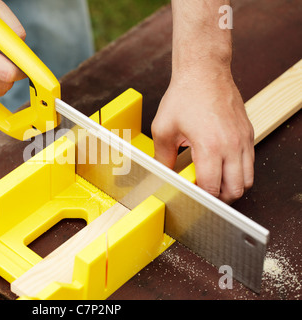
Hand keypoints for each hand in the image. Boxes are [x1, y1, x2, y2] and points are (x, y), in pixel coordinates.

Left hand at [151, 69, 254, 202]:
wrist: (204, 72)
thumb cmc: (184, 97)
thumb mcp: (164, 129)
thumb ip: (163, 157)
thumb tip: (162, 175)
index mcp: (210, 146)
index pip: (212, 187)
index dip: (202, 198)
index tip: (191, 198)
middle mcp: (232, 145)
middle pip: (236, 190)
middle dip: (220, 198)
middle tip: (204, 195)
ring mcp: (244, 140)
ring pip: (248, 180)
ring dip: (232, 187)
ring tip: (213, 183)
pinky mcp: (248, 133)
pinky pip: (250, 163)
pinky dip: (239, 172)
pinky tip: (221, 166)